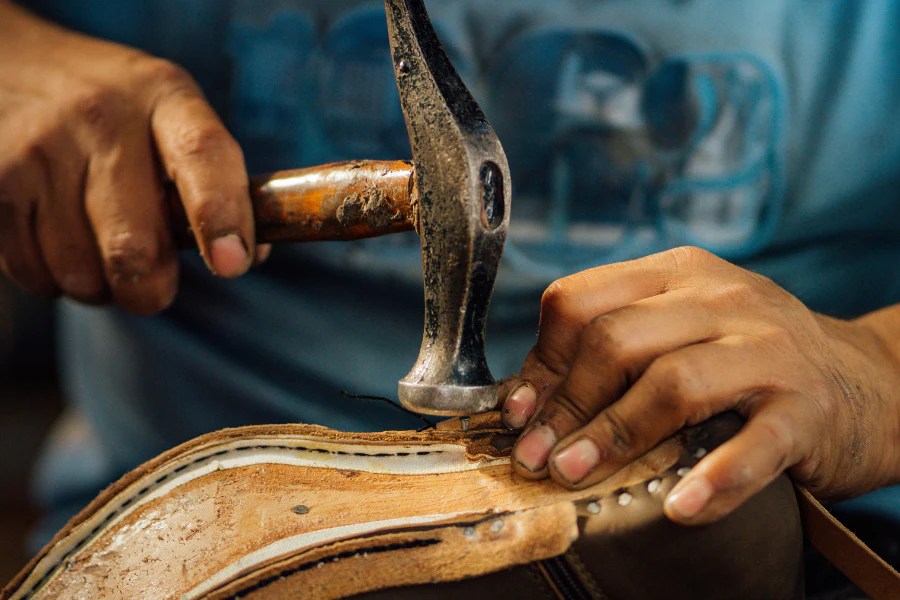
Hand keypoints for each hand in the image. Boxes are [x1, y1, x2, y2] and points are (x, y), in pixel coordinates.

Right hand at [0, 3, 265, 313]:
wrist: (11, 66)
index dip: (222, 216)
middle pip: (135, 246)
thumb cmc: (119, 113)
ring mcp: (38, 150)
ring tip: (100, 249)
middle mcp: (100, 118)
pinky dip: (54, 280)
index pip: (202, 156)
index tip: (232, 264)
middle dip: (152, 291)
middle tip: (154, 287)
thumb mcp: (173, 115)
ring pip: (82, 274)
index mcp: (165, 99)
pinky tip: (59, 241)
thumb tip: (250, 256)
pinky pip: (34, 273)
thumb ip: (215, 181)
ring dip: (99, 287)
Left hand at [500, 246, 899, 523]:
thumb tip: (527, 400)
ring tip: (574, 474)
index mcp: (676, 275)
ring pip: (672, 382)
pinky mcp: (806, 407)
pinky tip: (680, 507)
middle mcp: (721, 299)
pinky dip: (715, 478)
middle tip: (537, 457)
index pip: (580, 300)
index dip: (540, 360)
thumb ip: (613, 350)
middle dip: (565, 405)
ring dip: (614, 435)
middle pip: (615, 340)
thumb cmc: (745, 360)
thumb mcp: (678, 331)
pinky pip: (753, 444)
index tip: (519, 411)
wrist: (864, 381)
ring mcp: (767, 348)